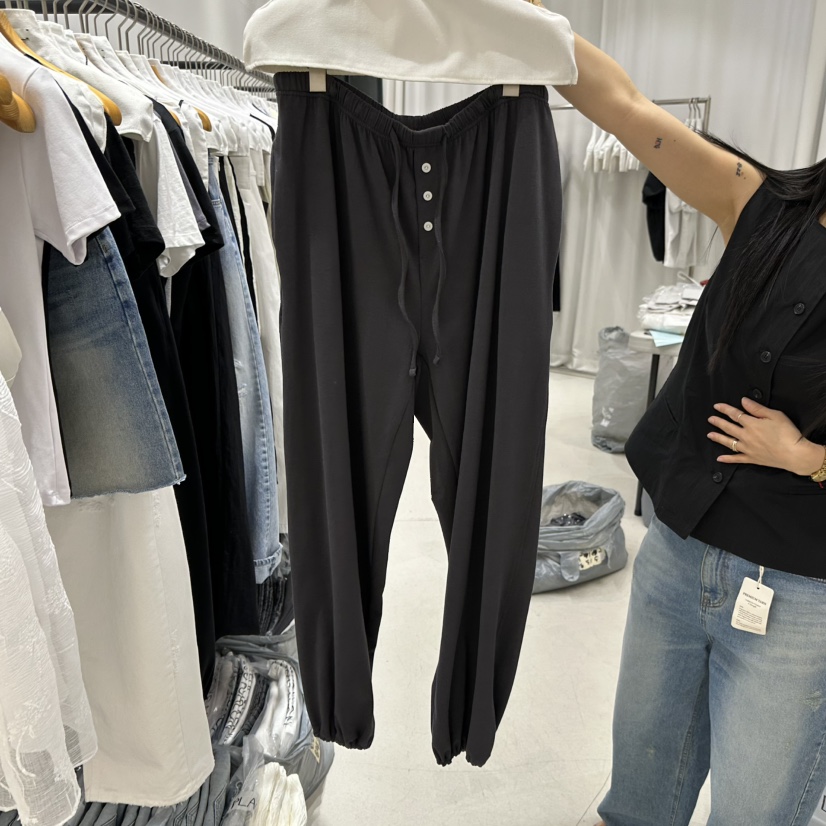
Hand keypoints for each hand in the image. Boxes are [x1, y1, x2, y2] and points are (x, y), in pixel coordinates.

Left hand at [707, 397, 824, 475]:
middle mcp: (746, 436)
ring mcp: (747, 448)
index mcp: (751, 424)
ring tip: (709, 435)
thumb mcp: (775, 415)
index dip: (725, 409)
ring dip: (718, 438)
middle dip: (718, 422)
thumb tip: (743, 401)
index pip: (735, 414)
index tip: (717, 406)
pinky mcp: (752, 459)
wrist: (794, 454)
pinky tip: (719, 459)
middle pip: (728, 427)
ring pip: (728, 442)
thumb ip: (757, 408)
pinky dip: (727, 459)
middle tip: (710, 419)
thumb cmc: (787, 433)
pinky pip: (736, 459)